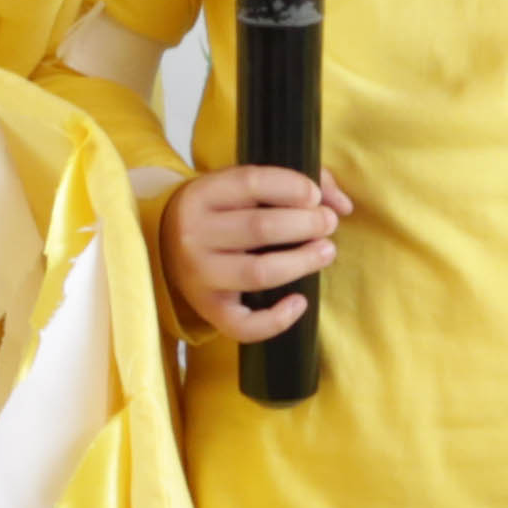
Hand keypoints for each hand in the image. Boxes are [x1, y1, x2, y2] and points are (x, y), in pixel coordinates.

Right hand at [161, 164, 347, 341]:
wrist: (165, 244)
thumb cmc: (222, 213)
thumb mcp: (242, 188)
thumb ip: (295, 183)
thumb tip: (342, 205)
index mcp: (202, 194)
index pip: (251, 183)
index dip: (292, 187)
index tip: (314, 196)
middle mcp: (194, 234)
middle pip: (260, 227)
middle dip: (307, 224)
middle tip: (328, 224)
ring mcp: (199, 275)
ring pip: (258, 272)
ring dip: (303, 262)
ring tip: (326, 251)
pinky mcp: (209, 309)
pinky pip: (244, 325)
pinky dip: (277, 319)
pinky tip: (300, 301)